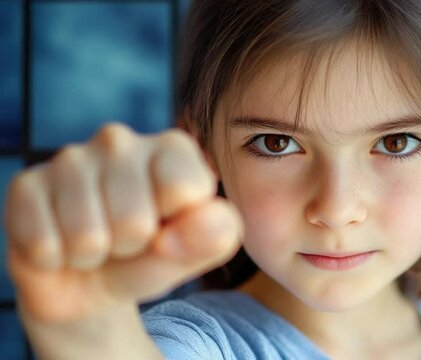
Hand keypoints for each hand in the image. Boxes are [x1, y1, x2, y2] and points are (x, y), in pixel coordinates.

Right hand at [4, 122, 243, 323]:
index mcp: (172, 147)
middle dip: (133, 246)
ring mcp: (70, 158)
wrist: (94, 281)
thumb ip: (216, 234)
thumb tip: (200, 220)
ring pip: (87, 234)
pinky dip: (57, 259)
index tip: (171, 226)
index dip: (180, 227)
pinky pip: (45, 244)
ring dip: (95, 255)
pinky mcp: (27, 184)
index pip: (184, 188)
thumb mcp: (197, 251)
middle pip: (134, 219)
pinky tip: (62, 244)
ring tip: (98, 243)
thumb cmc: (154, 256)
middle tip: (128, 241)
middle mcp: (119, 139)